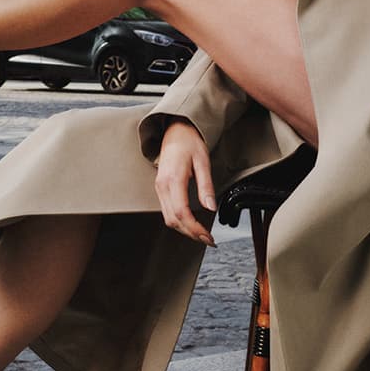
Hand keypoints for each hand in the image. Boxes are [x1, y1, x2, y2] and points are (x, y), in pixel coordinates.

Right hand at [156, 119, 216, 246]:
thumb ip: (206, 186)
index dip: (195, 228)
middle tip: (208, 240)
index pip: (182, 212)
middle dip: (191, 234)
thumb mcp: (203, 162)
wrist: (176, 130)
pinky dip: (179, 222)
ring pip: (168, 218)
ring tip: (201, 234)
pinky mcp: (160, 189)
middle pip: (173, 220)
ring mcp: (159, 188)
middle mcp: (162, 186)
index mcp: (173, 179)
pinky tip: (191, 224)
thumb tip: (210, 207)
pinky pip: (167, 211)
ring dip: (184, 230)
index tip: (208, 236)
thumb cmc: (189, 142)